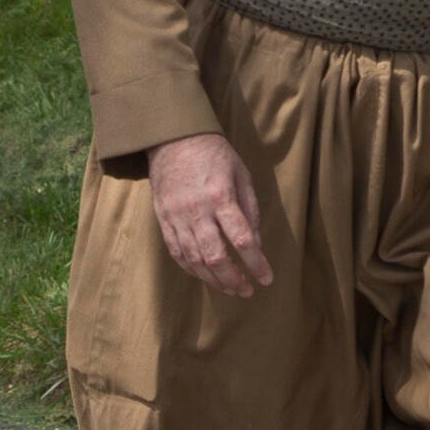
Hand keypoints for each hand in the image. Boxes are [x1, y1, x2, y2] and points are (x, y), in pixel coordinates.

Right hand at [146, 131, 272, 297]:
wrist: (173, 139)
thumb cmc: (214, 154)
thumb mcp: (241, 174)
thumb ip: (249, 209)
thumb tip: (256, 243)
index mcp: (221, 197)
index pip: (242, 239)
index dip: (256, 263)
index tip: (266, 278)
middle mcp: (197, 211)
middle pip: (216, 257)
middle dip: (234, 279)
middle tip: (247, 291)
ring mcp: (177, 217)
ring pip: (194, 260)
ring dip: (214, 280)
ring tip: (230, 289)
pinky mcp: (163, 219)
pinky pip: (176, 252)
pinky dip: (192, 269)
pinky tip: (205, 276)